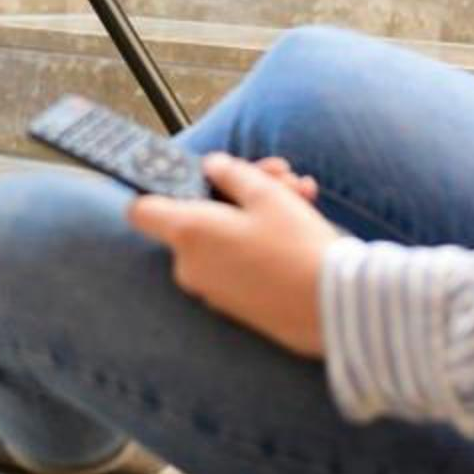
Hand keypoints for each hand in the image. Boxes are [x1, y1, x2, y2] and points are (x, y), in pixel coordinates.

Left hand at [127, 153, 339, 357]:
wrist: (332, 307)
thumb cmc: (296, 246)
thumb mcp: (266, 195)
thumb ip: (231, 173)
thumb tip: (212, 166)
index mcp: (188, 234)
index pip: (142, 210)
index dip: (157, 187)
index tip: (183, 174)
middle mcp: (190, 266)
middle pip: (198, 215)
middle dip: (236, 191)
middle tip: (277, 173)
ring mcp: (210, 289)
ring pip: (223, 236)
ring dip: (257, 211)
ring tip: (301, 192)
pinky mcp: (233, 305)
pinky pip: (236, 261)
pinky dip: (260, 239)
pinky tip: (301, 215)